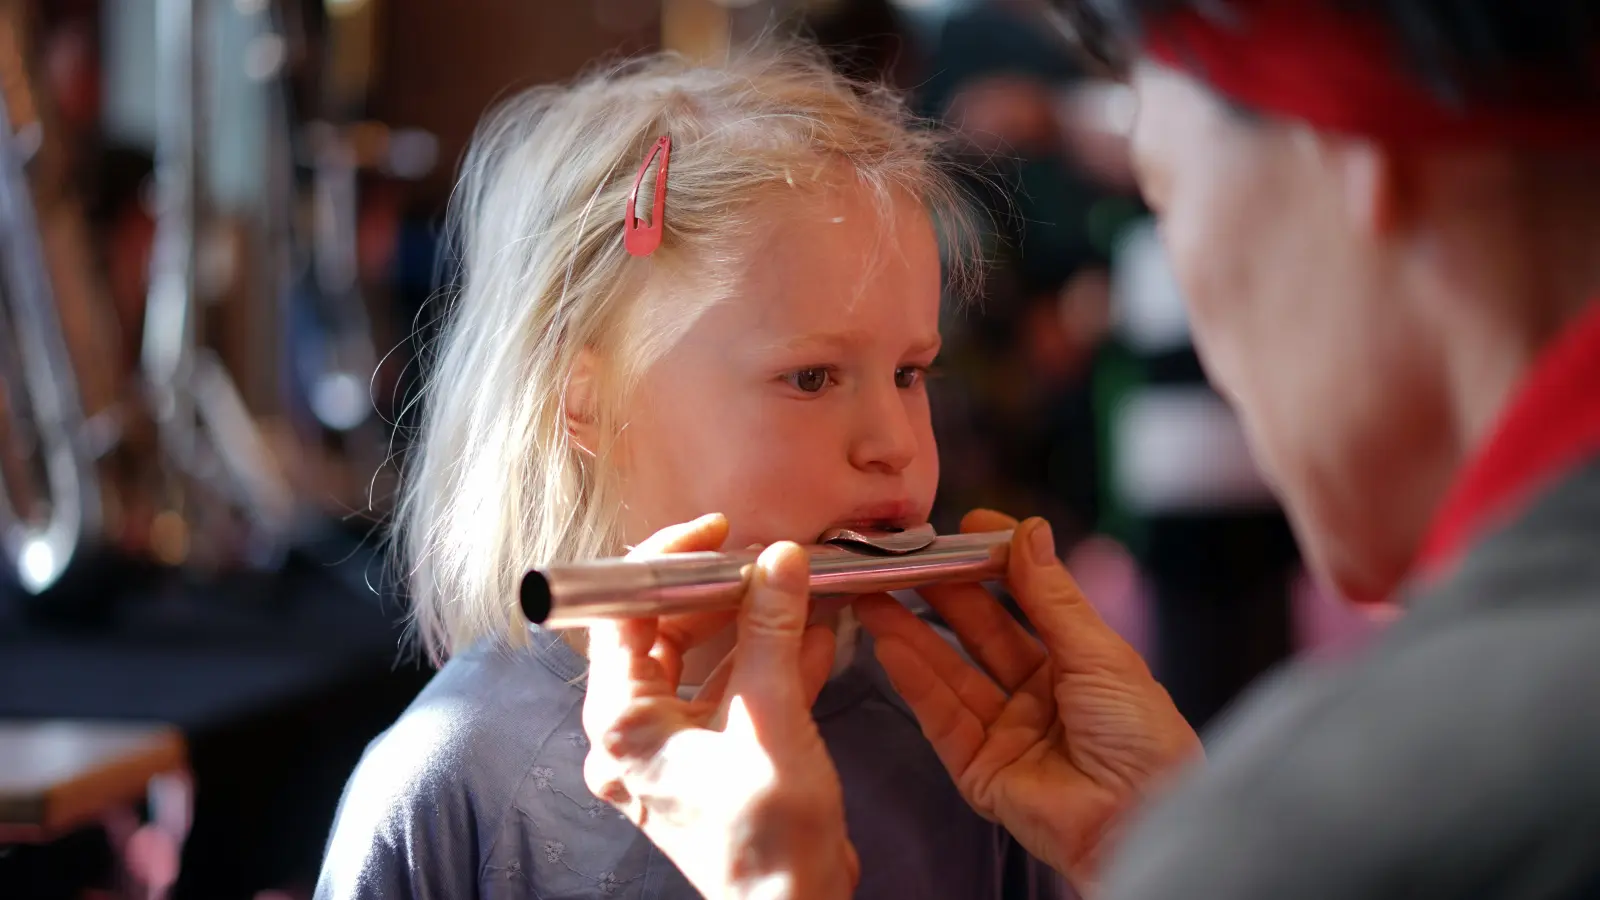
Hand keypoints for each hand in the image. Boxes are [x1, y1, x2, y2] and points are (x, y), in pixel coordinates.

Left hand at [582, 514, 858, 899]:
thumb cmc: (767, 841)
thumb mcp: (772, 719)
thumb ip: (773, 632)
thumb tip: (780, 562)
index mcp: (622, 724)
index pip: (622, 612)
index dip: (667, 561)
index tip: (716, 535)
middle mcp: (633, 735)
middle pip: (663, 633)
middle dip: (722, 594)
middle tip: (767, 562)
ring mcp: (669, 750)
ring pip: (701, 662)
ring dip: (753, 626)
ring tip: (797, 590)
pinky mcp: (705, 761)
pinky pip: (727, 696)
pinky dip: (766, 665)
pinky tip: (813, 637)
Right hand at [855, 511, 1200, 891]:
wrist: (1140, 823)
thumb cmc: (1142, 738)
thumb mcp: (1101, 654)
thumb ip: (1053, 596)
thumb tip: (1029, 532)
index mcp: (1077, 663)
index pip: (1026, 602)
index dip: (996, 564)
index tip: (967, 527)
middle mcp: (1037, 694)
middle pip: (979, 632)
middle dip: (942, 593)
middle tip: (906, 557)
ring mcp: (1005, 732)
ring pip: (950, 672)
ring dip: (911, 632)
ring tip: (875, 594)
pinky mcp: (978, 770)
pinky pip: (941, 717)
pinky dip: (914, 680)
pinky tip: (891, 645)